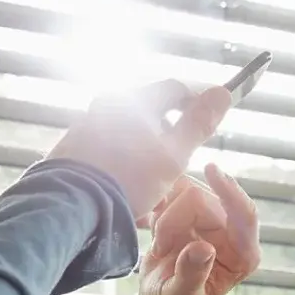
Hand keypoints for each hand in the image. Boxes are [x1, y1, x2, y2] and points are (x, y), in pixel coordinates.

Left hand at [47, 81, 232, 217]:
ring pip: (129, 136)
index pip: (176, 89)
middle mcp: (107, 103)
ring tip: (150, 191)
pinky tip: (125, 195)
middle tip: (174, 168)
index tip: (203, 128)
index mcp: (135, 99)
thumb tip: (223, 92)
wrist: (72, 205)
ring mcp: (86, 124)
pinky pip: (107, 152)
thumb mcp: (174, 155)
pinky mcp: (71, 147)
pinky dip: (121, 167)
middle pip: (151, 115)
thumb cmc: (129, 179)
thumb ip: (198, 124)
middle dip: (167, 139)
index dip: (196, 105)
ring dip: (144, 157)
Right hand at [131, 165, 260, 294]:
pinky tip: (157, 230)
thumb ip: (192, 276)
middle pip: (204, 201)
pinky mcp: (194, 208)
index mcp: (244, 255)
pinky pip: (174, 190)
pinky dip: (160, 207)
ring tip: (161, 246)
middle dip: (174, 220)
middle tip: (161, 248)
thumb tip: (203, 248)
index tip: (211, 170)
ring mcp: (214, 218)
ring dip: (165, 217)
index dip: (230, 191)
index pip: (245, 214)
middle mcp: (233, 232)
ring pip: (186, 191)